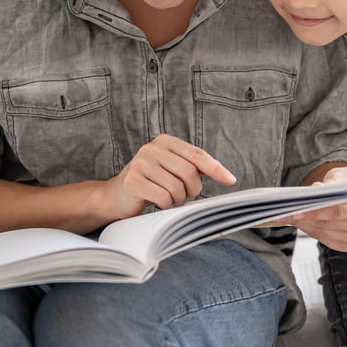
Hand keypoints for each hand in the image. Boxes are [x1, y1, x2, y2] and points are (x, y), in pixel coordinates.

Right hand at [101, 134, 235, 219]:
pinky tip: (156, 202)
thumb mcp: (171, 169)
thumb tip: (225, 175)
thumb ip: (193, 167)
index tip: (231, 180)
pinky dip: (165, 205)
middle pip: (189, 172)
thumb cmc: (150, 183)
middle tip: (184, 196)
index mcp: (165, 141)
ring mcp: (141, 163)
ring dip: (177, 199)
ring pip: (177, 187)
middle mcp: (152, 148)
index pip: (197, 154)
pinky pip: (163, 197)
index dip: (216, 168)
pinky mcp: (133, 181)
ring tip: (168, 199)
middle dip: (192, 190)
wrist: (116, 196)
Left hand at [284, 166, 346, 251]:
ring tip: (287, 216)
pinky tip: (299, 221)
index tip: (295, 211)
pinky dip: (309, 229)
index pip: (337, 212)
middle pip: (328, 224)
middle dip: (304, 218)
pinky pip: (324, 238)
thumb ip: (329, 184)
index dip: (315, 212)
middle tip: (284, 212)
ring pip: (323, 232)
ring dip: (303, 224)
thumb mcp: (341, 176)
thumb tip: (314, 190)